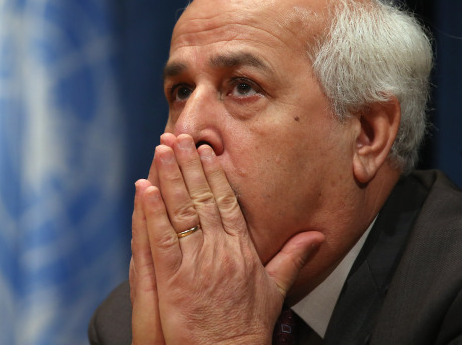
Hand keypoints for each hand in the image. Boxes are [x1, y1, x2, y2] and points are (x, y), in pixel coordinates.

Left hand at [137, 133, 323, 343]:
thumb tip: (316, 236)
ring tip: (161, 150)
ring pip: (180, 210)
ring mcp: (195, 262)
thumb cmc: (248, 326)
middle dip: (188, 163)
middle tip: (177, 136)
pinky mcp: (172, 279)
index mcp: (241, 248)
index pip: (226, 200)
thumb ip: (292, 256)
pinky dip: (151, 211)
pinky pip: (161, 238)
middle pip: (201, 197)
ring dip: (169, 177)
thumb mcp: (276, 288)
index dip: (213, 172)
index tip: (205, 150)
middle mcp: (220, 249)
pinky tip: (145, 188)